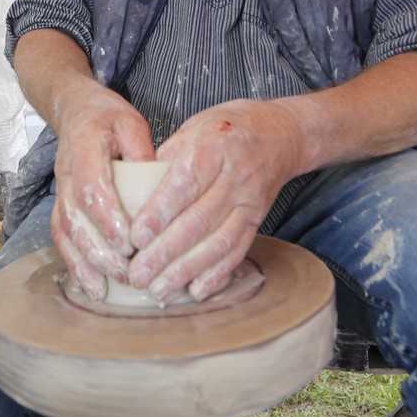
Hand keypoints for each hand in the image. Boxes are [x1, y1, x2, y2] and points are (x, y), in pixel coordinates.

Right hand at [50, 81, 155, 300]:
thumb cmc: (106, 117)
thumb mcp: (130, 122)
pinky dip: (73, 263)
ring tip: (103, 289)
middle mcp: (66, 172)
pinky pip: (61, 236)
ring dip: (82, 263)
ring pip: (63, 231)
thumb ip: (142, 150)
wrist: (75, 110)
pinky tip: (90, 285)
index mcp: (84, 148)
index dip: (107, 218)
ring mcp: (60, 190)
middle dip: (98, 251)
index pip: (91, 187)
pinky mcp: (61, 204)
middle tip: (125, 272)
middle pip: (74, 218)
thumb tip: (157, 185)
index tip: (129, 243)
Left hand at [126, 98, 303, 302]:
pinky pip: (238, 251)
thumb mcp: (195, 125)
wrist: (282, 134)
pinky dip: (217, 274)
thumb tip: (134, 187)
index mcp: (214, 146)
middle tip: (137, 275)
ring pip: (217, 242)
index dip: (159, 213)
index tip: (135, 237)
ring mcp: (249, 201)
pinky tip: (196, 291)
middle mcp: (234, 176)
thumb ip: (166, 155)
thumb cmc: (229, 127)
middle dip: (165, 253)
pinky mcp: (258, 220)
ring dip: (186, 271)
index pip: (184, 184)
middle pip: (198, 220)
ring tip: (159, 290)